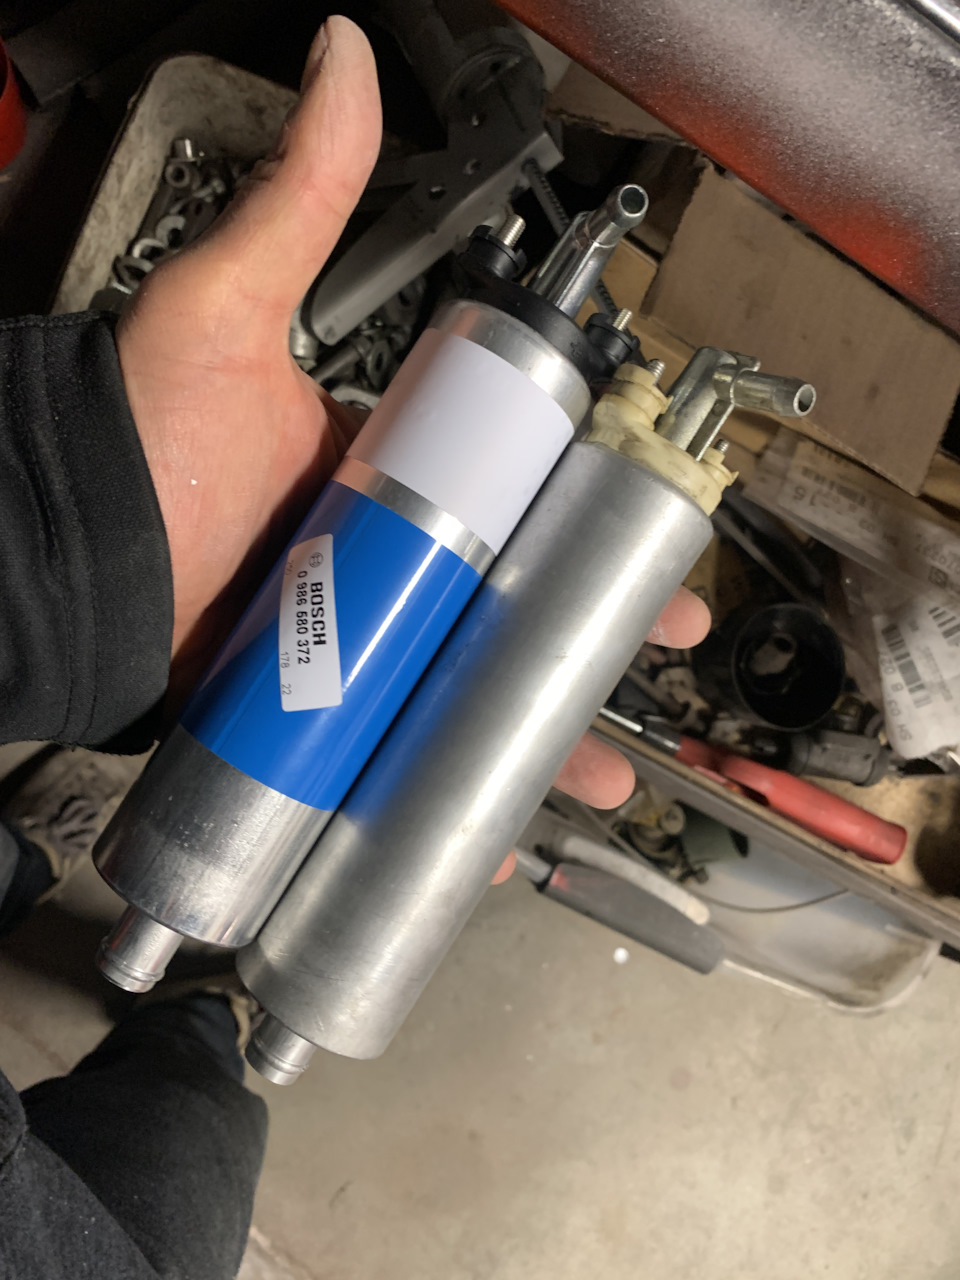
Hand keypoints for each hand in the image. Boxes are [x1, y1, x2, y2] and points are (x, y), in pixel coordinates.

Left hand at [116, 16, 709, 848]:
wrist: (58, 570)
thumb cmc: (138, 443)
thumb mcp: (230, 313)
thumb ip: (299, 199)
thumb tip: (346, 57)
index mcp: (383, 474)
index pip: (510, 492)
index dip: (586, 514)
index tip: (646, 530)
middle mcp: (379, 560)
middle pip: (506, 601)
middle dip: (587, 632)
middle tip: (653, 648)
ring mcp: (353, 642)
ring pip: (466, 691)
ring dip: (536, 731)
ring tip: (592, 762)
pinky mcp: (319, 712)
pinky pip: (399, 757)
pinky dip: (447, 799)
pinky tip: (496, 833)